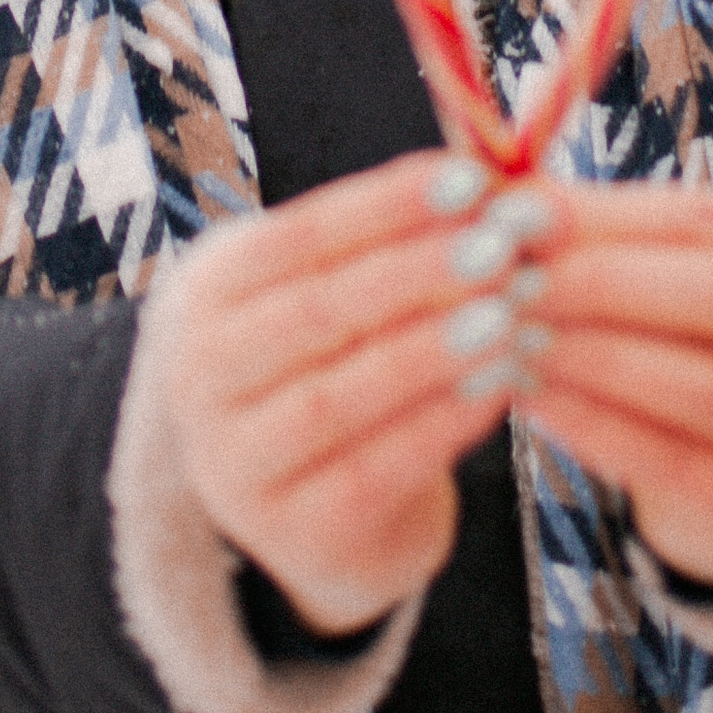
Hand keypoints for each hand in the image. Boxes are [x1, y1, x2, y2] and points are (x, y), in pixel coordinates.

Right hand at [162, 153, 561, 635]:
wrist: (312, 517)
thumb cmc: (334, 370)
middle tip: (503, 244)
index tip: (470, 177)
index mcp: (205, 296)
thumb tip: (487, 186)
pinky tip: (502, 384)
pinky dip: (443, 422)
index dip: (385, 205)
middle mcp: (200, 379)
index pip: (296, 237)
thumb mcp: (330, 298)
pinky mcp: (293, 535)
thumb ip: (386, 247)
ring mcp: (237, 465)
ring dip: (435, 348)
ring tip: (512, 312)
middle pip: (317, 312)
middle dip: (418, 272)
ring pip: (340, 395)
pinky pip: (377, 469)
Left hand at [510, 181, 712, 588]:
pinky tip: (535, 401)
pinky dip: (596, 429)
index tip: (518, 212)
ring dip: (597, 358)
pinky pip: (679, 467)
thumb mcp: (688, 273)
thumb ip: (611, 234)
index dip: (609, 215)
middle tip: (510, 279)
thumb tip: (507, 196)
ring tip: (513, 338)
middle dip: (606, 284)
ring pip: (710, 389)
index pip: (711, 220)